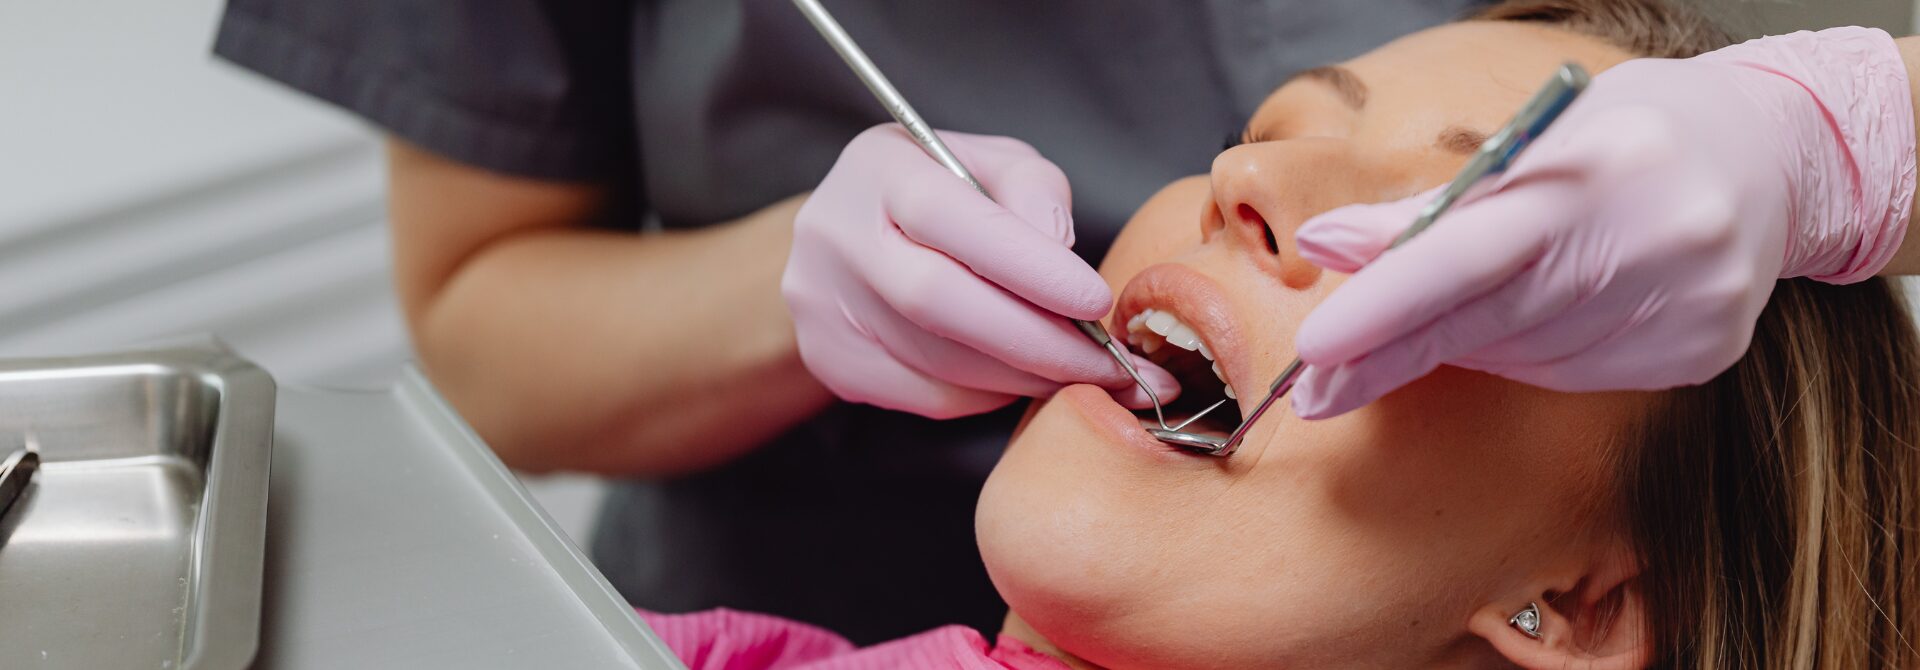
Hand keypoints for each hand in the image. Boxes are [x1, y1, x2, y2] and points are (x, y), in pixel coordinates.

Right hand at [783, 124, 1177, 418]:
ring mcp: (824, 304)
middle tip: (1110, 367)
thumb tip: (1059, 251)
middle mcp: (837, 235)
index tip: (1097, 302)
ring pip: (937, 360)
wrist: (846, 235)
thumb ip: (1032, 190)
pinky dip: (988, 394)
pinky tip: (1023, 378)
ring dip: (1023, 376)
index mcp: (880, 170)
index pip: (953, 221)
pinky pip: (926, 396)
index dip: (1030, 268)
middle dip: (1037, 341)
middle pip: (939, 302)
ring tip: (1084, 375)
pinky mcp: (831, 359)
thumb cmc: (939, 191)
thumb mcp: (990, 163)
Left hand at [1288, 28, 1914, 419]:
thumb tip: (1325, 243)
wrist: (1775, 153)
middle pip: (1489, 320)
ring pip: (1527, 357)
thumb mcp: (1534, 139)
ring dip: (1465, 344)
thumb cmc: (1629, 134)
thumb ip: (1432, 204)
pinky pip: (1577, 374)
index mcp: (1600, 167)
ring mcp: (1689, 304)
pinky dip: (1530, 354)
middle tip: (1313, 387)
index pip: (1471, 252)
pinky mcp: (1703, 351)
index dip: (1389, 303)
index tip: (1316, 347)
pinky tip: (1534, 318)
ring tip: (1452, 314)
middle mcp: (1656, 239)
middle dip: (1391, 355)